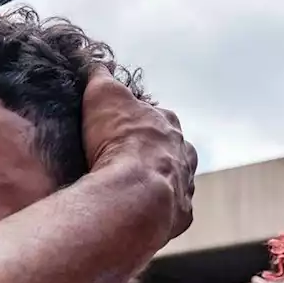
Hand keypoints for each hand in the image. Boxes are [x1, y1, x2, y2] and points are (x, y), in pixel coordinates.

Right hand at [81, 65, 196, 239]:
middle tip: (124, 163)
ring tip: (130, 191)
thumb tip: (98, 67)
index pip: (155, 117)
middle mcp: (184, 153)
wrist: (133, 194)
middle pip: (170, 149)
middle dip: (152, 154)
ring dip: (158, 183)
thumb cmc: (119, 142)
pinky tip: (136, 215)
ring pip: (175, 180)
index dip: (137, 121)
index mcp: (168, 123)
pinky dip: (156, 212)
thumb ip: (102, 78)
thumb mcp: (103, 95)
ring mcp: (185, 185)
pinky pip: (171, 212)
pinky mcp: (181, 215)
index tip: (120, 128)